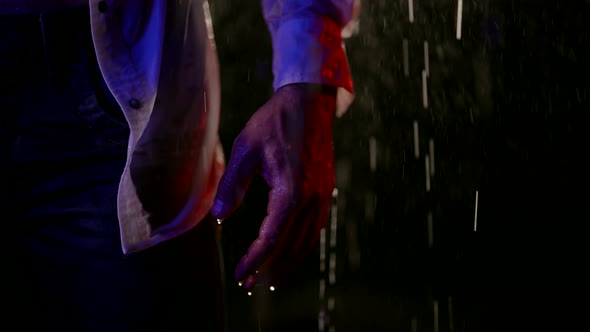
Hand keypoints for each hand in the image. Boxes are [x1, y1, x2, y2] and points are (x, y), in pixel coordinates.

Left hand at [211, 83, 336, 290]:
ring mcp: (323, 196)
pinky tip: (290, 251)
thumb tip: (219, 216)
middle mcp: (311, 199)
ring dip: (288, 262)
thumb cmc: (275, 123)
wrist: (310, 101)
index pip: (271, 238)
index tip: (240, 275)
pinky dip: (302, 245)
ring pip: (307, 241)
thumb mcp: (246, 149)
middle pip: (291, 246)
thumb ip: (232, 185)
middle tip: (251, 285)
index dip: (254, 260)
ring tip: (270, 279)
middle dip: (270, 269)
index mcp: (291, 192)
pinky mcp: (326, 191)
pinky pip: (315, 228)